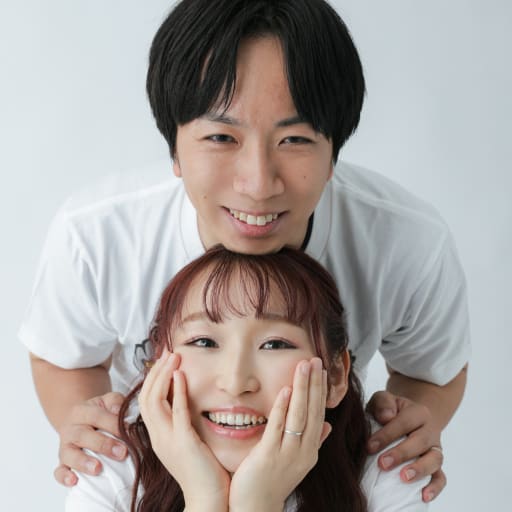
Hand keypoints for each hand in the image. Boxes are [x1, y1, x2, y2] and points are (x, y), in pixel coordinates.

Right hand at [54, 391, 126, 485]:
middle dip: (103, 445)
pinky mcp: (62, 462)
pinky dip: (64, 476)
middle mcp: (70, 428)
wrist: (80, 422)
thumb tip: (121, 411)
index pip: (97, 416)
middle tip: (122, 452)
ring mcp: (64, 446)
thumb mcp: (107, 401)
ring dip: (83, 462)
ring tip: (98, 468)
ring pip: (68, 454)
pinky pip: (59, 471)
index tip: (129, 432)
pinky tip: (74, 481)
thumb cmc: (99, 413)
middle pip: (83, 436)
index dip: (113, 424)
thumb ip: (115, 402)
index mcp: (82, 411)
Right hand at [138, 349, 229, 511]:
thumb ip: (182, 423)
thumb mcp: (187, 443)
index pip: (147, 401)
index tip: (163, 360)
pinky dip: (177, 391)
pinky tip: (180, 375)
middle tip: (167, 352)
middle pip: (146, 397)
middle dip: (155, 372)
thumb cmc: (202, 470)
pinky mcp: (184, 443)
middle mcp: (158, 437)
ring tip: (173, 357)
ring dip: (163, 376)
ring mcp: (169, 440)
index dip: (153, 379)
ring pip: (155, 401)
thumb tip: (186, 401)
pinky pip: (177, 412)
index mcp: (159, 437)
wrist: (208, 499)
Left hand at [229, 358, 330, 511]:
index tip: (322, 370)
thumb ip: (314, 441)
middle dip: (314, 383)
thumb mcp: (298, 462)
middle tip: (315, 359)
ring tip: (304, 366)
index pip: (318, 413)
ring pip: (299, 415)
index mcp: (310, 450)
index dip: (320, 390)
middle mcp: (303, 451)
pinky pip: (278, 427)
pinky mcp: (269, 455)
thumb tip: (327, 425)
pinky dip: (283, 408)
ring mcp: (288, 453)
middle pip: (312, 410)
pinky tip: (286, 390)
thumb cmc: (273, 482)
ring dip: (302, 389)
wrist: (255, 508)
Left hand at [366, 390, 445, 502]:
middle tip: (383, 464)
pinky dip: (435, 487)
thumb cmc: (389, 410)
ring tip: (403, 478)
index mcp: (418, 412)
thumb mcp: (383, 400)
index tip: (369, 446)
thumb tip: (386, 417)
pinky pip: (441, 477)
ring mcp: (435, 449)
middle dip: (401, 453)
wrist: (405, 418)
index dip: (387, 434)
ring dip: (419, 470)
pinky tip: (423, 496)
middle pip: (420, 441)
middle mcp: (430, 430)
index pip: (404, 422)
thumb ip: (383, 403)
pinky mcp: (436, 465)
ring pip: (434, 460)